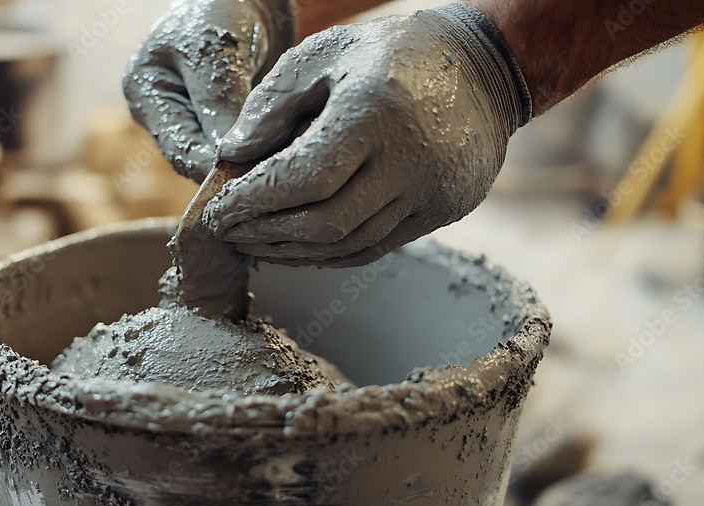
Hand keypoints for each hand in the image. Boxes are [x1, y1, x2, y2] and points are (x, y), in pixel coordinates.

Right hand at [123, 0, 295, 182]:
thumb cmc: (222, 6)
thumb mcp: (216, 53)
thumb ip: (219, 106)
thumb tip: (227, 161)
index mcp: (146, 92)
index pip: (177, 148)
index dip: (211, 168)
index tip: (249, 177)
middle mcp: (164, 109)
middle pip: (196, 157)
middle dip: (230, 167)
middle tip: (270, 177)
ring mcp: (191, 114)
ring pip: (219, 155)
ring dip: (247, 160)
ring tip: (279, 165)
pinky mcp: (220, 116)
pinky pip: (238, 144)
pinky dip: (258, 148)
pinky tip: (282, 152)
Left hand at [203, 4, 531, 266]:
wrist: (485, 67)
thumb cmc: (393, 54)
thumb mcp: (325, 55)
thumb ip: (272, 104)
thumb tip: (230, 156)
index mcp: (374, 112)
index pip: (303, 179)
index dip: (253, 203)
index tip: (217, 212)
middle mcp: (410, 160)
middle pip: (324, 223)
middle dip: (265, 233)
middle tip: (227, 232)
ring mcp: (432, 192)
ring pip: (349, 245)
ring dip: (293, 251)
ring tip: (253, 242)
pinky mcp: (443, 212)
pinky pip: (375, 248)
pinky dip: (328, 253)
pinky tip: (296, 246)